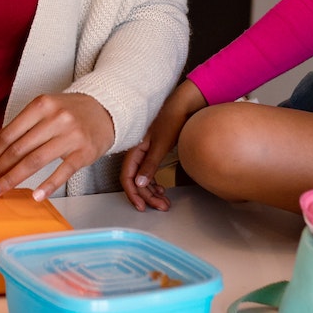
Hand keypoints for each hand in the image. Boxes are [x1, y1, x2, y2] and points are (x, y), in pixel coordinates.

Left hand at [0, 93, 114, 200]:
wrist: (104, 110)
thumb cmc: (66, 113)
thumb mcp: (38, 114)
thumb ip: (8, 131)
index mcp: (41, 105)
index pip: (9, 133)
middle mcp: (56, 118)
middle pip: (20, 149)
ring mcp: (72, 135)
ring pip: (36, 160)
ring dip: (14, 179)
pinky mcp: (85, 151)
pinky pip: (63, 171)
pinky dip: (48, 185)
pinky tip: (35, 195)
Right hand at [119, 80, 208, 211]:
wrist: (184, 106)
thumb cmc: (172, 120)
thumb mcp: (161, 144)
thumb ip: (150, 164)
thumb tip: (139, 183)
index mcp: (136, 150)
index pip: (127, 177)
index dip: (133, 194)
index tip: (142, 206)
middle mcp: (139, 153)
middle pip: (136, 181)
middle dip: (147, 197)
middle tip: (161, 206)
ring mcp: (147, 154)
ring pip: (144, 179)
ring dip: (152, 193)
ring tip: (165, 202)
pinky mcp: (155, 153)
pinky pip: (150, 174)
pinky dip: (155, 184)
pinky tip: (162, 189)